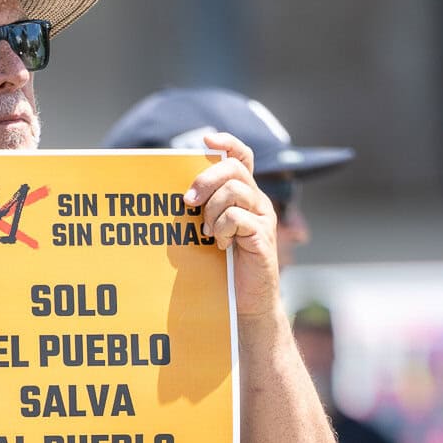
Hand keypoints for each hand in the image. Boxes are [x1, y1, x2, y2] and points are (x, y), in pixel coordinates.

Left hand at [183, 130, 280, 319]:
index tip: (206, 140)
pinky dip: (223, 229)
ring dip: (212, 211)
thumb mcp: (211, 232)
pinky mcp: (263, 237)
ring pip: (234, 192)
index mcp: (245, 195)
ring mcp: (262, 218)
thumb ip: (203, 210)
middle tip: (188, 202)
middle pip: (234, 169)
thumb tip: (179, 195)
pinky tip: (221, 245)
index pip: (243, 157)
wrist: (247, 302)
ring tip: (208, 233)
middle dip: (206, 180)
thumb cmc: (225, 267)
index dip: (228, 143)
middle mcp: (258, 201)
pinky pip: (238, 218)